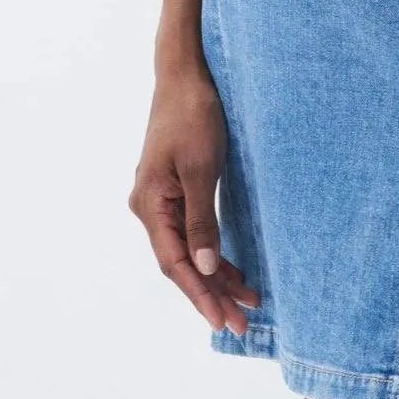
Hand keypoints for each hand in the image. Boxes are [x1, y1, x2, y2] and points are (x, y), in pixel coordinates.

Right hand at [129, 62, 260, 336]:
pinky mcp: (176, 192)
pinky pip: (193, 235)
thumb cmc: (193, 115)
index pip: (175, 264)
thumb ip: (201, 221)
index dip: (200, 295)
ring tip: (248, 302)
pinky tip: (234, 271)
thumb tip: (206, 267)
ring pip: (189, 252)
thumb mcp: (201, 169)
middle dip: (211, 295)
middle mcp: (150, 208)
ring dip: (217, 277)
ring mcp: (161, 201)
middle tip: (241, 323)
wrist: (185, 74)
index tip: (221, 321)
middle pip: (181, 264)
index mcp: (150, 205)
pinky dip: (214, 255)